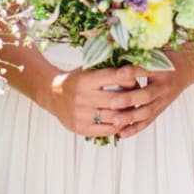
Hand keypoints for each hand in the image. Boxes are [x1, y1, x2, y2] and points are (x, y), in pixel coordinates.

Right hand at [44, 65, 166, 138]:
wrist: (52, 95)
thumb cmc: (76, 80)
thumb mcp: (87, 69)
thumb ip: (107, 67)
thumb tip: (134, 63)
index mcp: (85, 79)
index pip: (114, 76)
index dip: (130, 77)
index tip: (138, 78)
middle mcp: (82, 97)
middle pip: (117, 99)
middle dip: (133, 98)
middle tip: (141, 96)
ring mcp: (81, 114)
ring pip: (114, 117)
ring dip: (128, 114)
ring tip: (135, 109)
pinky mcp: (80, 128)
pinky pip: (106, 130)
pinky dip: (118, 126)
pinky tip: (124, 121)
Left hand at [111, 61, 193, 138]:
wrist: (185, 70)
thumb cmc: (165, 58)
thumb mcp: (156, 53)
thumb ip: (138, 54)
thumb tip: (114, 50)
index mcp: (162, 69)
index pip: (146, 70)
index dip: (132, 71)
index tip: (118, 73)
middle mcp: (164, 86)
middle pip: (147, 95)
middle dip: (129, 100)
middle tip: (112, 103)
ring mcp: (163, 100)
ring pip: (147, 112)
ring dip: (131, 118)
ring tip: (115, 121)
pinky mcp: (161, 109)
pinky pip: (148, 121)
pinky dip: (135, 129)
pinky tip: (122, 134)